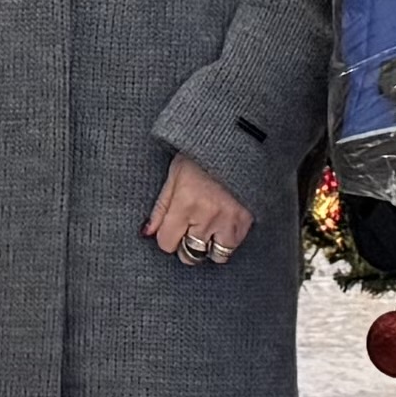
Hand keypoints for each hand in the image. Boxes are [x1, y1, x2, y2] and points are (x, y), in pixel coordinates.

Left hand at [147, 154, 258, 268]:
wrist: (237, 141)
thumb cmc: (202, 156)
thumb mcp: (174, 175)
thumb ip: (161, 208)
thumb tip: (147, 232)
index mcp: (185, 203)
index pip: (167, 243)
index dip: (167, 238)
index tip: (171, 230)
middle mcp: (207, 216)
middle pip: (191, 255)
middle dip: (186, 246)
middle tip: (188, 231)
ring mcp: (229, 220)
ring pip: (216, 255)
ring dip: (209, 246)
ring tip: (207, 230)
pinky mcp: (247, 220)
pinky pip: (236, 245)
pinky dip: (228, 240)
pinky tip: (223, 226)